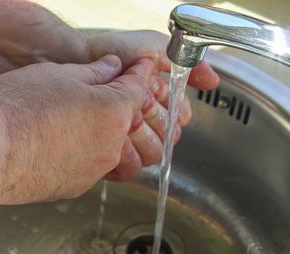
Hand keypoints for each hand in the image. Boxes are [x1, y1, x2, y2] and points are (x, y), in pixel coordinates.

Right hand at [0, 55, 158, 202]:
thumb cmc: (17, 107)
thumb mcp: (59, 74)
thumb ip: (94, 73)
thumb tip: (111, 69)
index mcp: (114, 113)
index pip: (139, 90)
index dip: (139, 74)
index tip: (140, 68)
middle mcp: (111, 147)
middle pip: (124, 122)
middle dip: (117, 105)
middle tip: (97, 90)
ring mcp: (93, 172)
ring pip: (106, 148)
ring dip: (97, 132)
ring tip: (68, 120)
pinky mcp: (73, 188)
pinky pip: (86, 167)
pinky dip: (79, 154)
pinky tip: (53, 143)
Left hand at [85, 30, 220, 180]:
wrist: (76, 60)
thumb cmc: (111, 52)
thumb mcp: (154, 48)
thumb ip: (187, 63)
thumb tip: (212, 83)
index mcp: (157, 100)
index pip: (179, 119)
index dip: (171, 110)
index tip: (154, 98)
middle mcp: (144, 120)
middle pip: (167, 139)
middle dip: (155, 121)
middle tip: (138, 107)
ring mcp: (126, 137)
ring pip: (152, 154)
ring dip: (141, 138)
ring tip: (126, 122)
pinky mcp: (108, 152)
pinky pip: (129, 168)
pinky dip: (125, 155)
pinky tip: (116, 139)